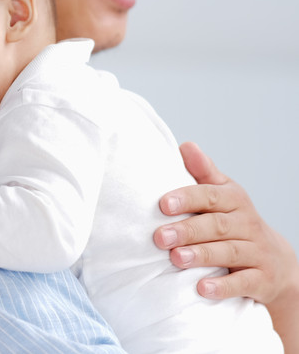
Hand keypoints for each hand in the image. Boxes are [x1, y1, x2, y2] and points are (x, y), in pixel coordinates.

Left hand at [154, 142, 298, 348]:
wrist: (274, 261)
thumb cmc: (234, 221)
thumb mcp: (223, 194)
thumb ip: (203, 172)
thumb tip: (185, 145)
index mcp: (233, 201)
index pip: (211, 196)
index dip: (187, 198)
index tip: (162, 204)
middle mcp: (246, 224)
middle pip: (216, 225)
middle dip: (187, 230)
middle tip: (159, 237)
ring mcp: (256, 252)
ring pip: (229, 252)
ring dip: (201, 255)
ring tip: (176, 259)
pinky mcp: (260, 279)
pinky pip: (243, 282)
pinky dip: (224, 286)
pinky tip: (202, 289)